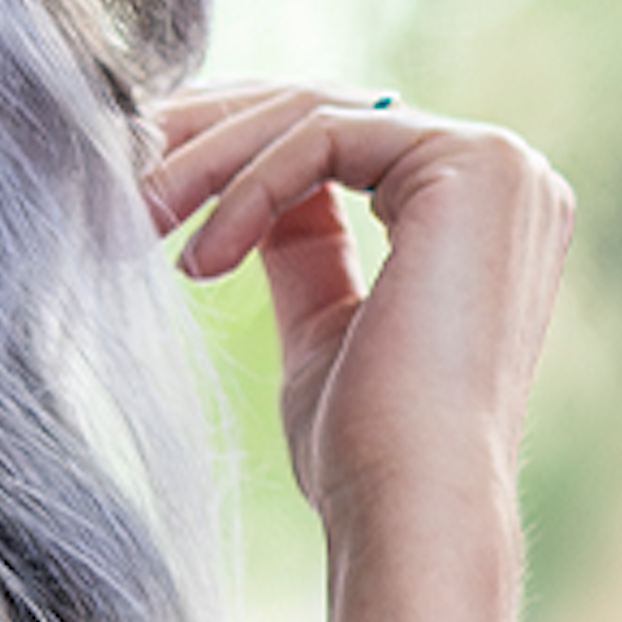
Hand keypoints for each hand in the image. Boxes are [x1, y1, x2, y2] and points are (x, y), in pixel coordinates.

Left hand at [143, 85, 572, 544]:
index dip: (230, 151)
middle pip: (320, 110)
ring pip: (312, 114)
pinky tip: (200, 260)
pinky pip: (322, 135)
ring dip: (207, 159)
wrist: (410, 510)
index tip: (145, 184)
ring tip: (138, 216)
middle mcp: (503, 173)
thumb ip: (302, 245)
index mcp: (477, 207)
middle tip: (118, 169)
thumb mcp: (322, 324)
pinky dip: (246, 187)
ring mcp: (497, 163)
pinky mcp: (471, 163)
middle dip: (206, 136)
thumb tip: (243, 194)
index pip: (334, 138)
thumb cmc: (364, 452)